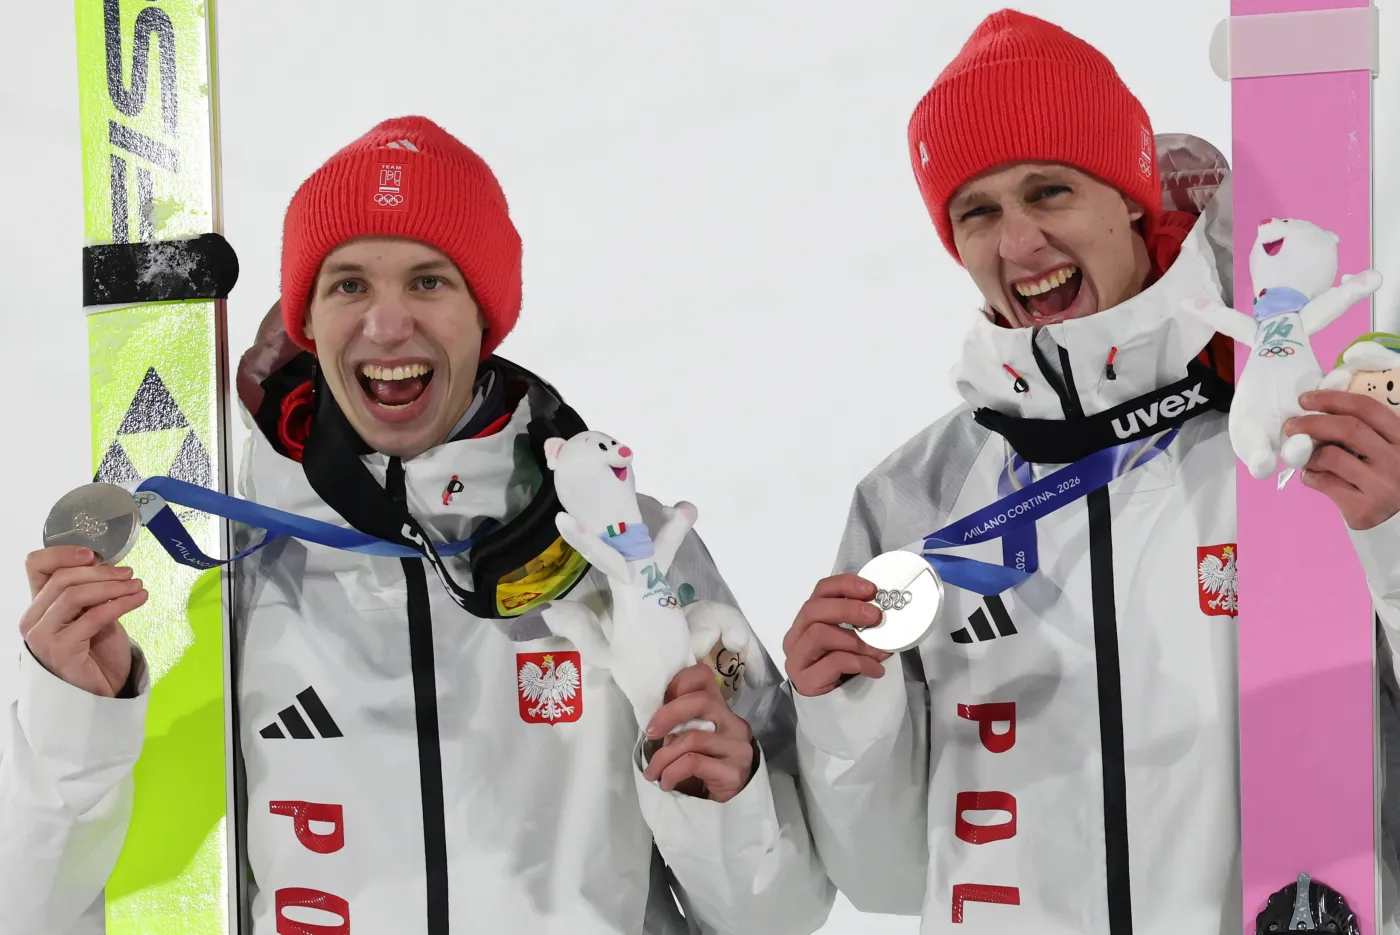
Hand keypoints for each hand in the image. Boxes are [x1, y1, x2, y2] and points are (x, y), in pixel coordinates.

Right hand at [20, 546, 147, 696]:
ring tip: (137, 586)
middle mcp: (34, 619)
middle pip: (62, 578)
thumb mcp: (94, 614)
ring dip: (113, 586)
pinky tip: (139, 599)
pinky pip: (93, 617)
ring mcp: (43, 636)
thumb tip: (105, 564)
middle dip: (101, 572)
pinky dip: (120, 603)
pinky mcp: (61, 650)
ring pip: (75, 595)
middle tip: (129, 574)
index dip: (62, 553)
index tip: (93, 554)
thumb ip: (92, 592)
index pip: (36, 566)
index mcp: (39, 605)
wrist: (103, 691)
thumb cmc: (97, 652)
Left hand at [642, 664, 754, 802]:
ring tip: (653, 773)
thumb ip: (682, 724)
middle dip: (667, 715)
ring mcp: (736, 746)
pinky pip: (693, 763)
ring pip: (692, 738)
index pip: (704, 676)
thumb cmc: (710, 764)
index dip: (678, 683)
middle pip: (701, 701)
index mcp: (722, 708)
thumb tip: (654, 724)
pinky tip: (666, 782)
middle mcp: (733, 723)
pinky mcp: (733, 771)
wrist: (737, 798)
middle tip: (650, 733)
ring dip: (663, 757)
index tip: (659, 703)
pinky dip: (672, 772)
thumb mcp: (696, 738)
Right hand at [782, 574, 891, 696]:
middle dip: (848, 608)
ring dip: (856, 640)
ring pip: (819, 634)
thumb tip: (887, 610)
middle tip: (876, 616)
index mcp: (807, 622)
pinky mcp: (805, 681)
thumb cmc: (844, 672)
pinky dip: (860, 662)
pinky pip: (834, 662)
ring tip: (880, 651)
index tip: (871, 589)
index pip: (819, 592)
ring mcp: (796, 660)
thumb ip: (859, 625)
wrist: (835, 713)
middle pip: (813, 610)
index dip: (844, 585)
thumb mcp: (852, 642)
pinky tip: (876, 670)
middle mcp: (795, 637)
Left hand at [1286, 390, 1399, 528]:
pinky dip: (1310, 477)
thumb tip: (1316, 414)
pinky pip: (1325, 484)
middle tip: (1290, 426)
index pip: (1367, 408)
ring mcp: (1383, 486)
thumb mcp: (1387, 450)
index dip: (1332, 399)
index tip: (1306, 399)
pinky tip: (1312, 477)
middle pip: (1347, 429)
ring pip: (1331, 457)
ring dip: (1309, 455)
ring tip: (1304, 459)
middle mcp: (1398, 461)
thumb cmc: (1387, 478)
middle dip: (1311, 423)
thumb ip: (1365, 433)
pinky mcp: (1366, 509)